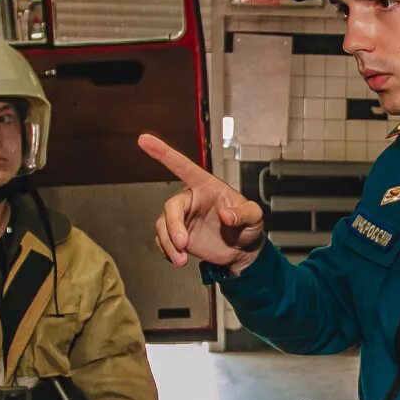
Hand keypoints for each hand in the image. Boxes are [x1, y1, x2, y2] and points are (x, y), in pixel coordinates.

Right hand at [139, 133, 266, 271]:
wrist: (243, 251)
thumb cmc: (248, 226)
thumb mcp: (254, 216)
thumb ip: (243, 213)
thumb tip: (227, 215)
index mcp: (206, 186)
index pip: (183, 166)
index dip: (163, 152)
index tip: (144, 139)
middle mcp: (191, 200)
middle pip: (171, 206)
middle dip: (173, 225)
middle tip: (183, 243)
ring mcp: (182, 219)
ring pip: (163, 226)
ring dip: (168, 243)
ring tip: (181, 259)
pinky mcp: (177, 236)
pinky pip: (163, 241)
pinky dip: (167, 252)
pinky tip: (178, 259)